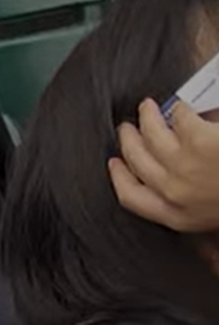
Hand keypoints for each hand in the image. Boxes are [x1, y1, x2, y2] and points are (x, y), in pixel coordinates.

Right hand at [112, 98, 218, 233]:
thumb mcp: (212, 213)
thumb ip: (192, 206)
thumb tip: (169, 185)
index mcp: (179, 216)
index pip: (131, 198)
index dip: (118, 178)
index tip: (114, 163)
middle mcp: (174, 193)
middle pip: (135, 161)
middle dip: (128, 140)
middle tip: (127, 128)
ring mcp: (185, 167)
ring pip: (150, 134)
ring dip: (147, 117)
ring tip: (148, 108)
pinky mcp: (200, 141)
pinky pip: (179, 118)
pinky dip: (179, 110)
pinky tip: (183, 108)